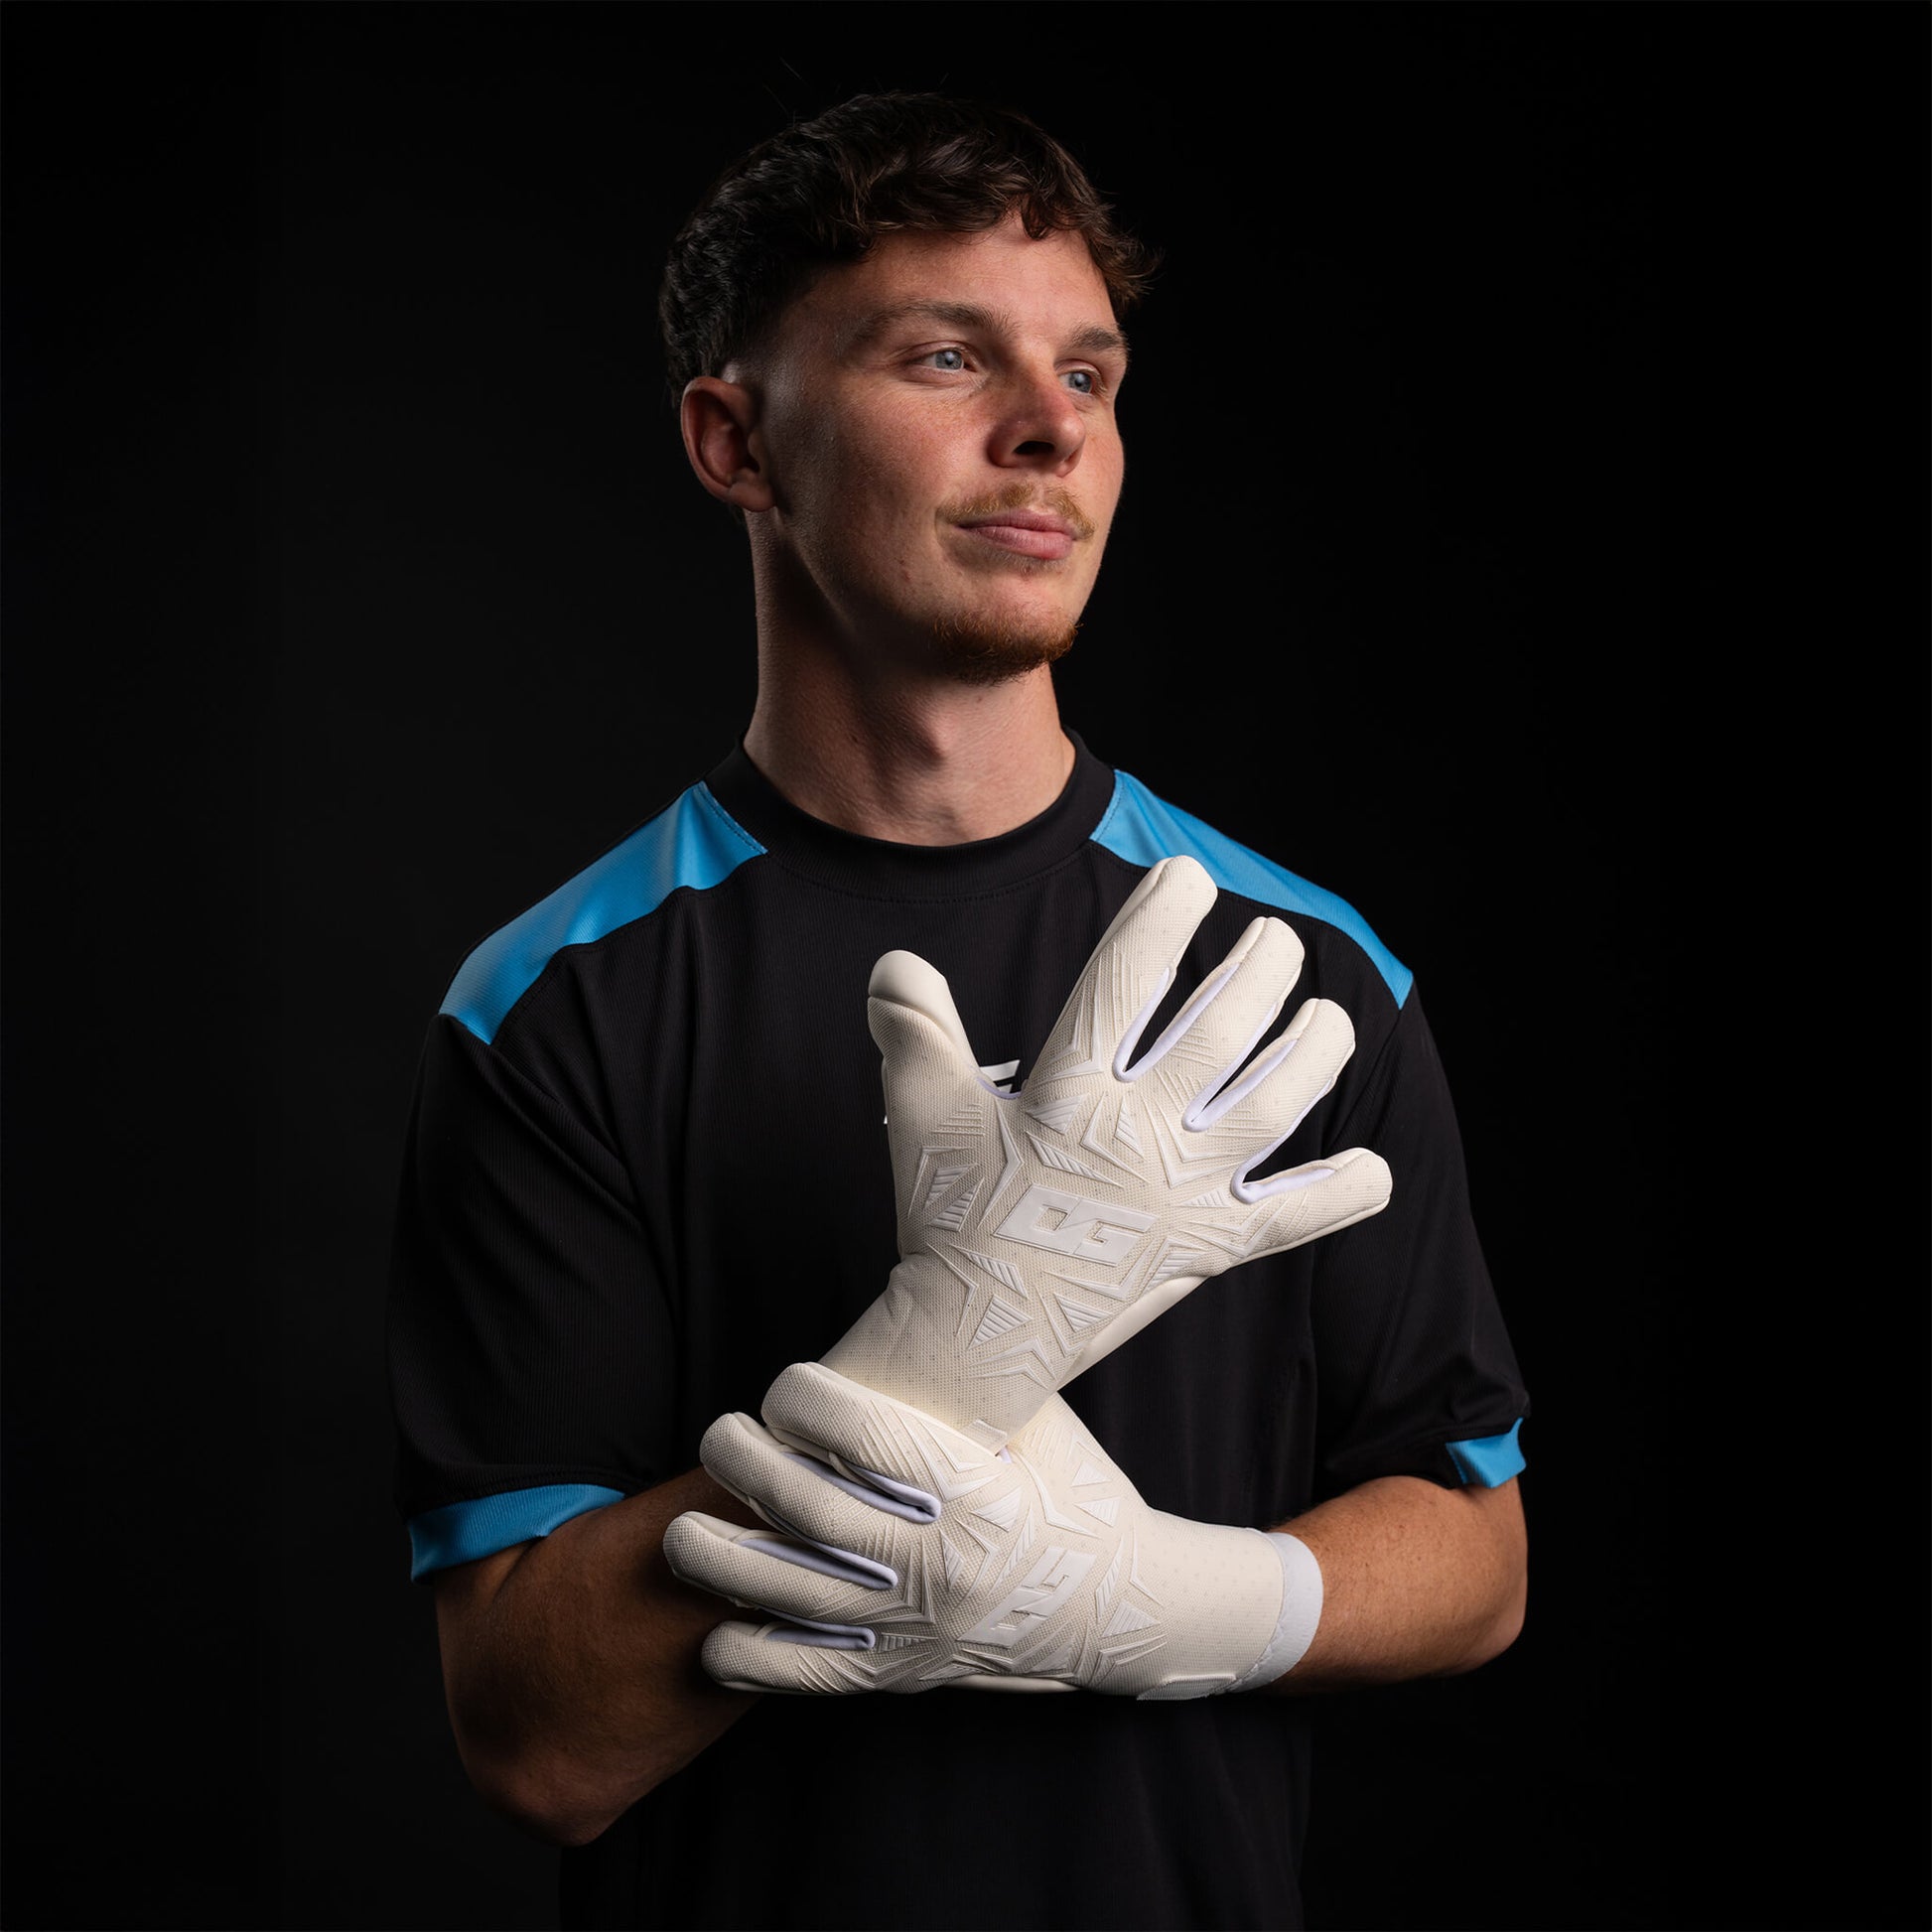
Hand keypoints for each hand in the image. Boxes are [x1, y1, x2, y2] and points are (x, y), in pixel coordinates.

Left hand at [663, 1362, 1320, 1699]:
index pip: (865, 1438)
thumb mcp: (1037, 1413)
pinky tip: (716, 1627)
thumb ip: (967, 1372)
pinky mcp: (900, 1675)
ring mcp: (916, 1627)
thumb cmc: (1068, 1486)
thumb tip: (906, 1286)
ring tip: (685, 1529)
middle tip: (720, 1432)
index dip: (804, 1402)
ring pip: (787, 1595)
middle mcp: (941, 1564)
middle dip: (743, 1461)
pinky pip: (803, 1676)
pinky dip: (745, 1657)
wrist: (1118, 1607)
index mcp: (978, 1491)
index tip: (786, 1385)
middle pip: (807, 1509)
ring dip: (718, 1559)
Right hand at [821, 854, 1391, 1446]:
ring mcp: (1179, 1196)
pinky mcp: (1206, 1251)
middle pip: (1221, 1031)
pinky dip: (1338, 1195)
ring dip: (1313, 1053)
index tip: (1187, 877)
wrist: (975, 1339)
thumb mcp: (921, 1116)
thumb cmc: (948, 1219)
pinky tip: (1372, 1168)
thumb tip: (896, 962)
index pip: (1124, 982)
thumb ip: (914, 1030)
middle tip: (1273, 939)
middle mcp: (1135, 1136)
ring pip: (1274, 1107)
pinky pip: (1290, 1218)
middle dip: (1259, 969)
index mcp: (1067, 1094)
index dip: (1160, 917)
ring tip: (1328, 1014)